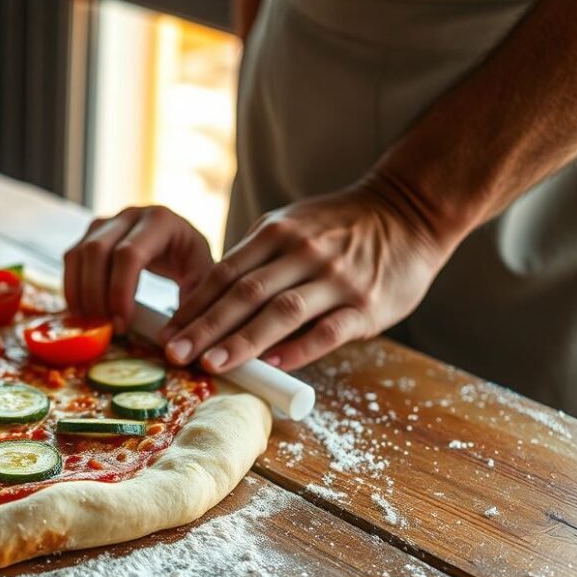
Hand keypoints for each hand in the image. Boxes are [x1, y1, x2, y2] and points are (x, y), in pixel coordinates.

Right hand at [62, 206, 213, 332]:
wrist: (183, 240)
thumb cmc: (192, 261)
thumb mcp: (202, 279)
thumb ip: (191, 306)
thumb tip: (170, 342)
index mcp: (161, 221)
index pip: (129, 254)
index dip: (119, 291)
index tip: (122, 324)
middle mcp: (130, 215)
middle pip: (96, 251)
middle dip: (96, 295)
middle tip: (105, 327)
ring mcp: (108, 222)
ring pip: (78, 254)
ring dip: (79, 292)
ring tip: (91, 322)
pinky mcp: (92, 233)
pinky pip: (71, 258)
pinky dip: (72, 286)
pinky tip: (82, 310)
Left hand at [161, 177, 453, 372]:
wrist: (410, 211)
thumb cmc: (340, 227)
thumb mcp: (292, 225)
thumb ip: (255, 258)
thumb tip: (210, 300)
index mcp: (276, 234)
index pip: (224, 274)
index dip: (193, 306)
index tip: (166, 333)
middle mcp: (303, 253)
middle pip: (244, 294)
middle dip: (206, 327)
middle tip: (174, 354)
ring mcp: (336, 278)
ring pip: (282, 312)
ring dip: (244, 341)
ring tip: (213, 364)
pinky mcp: (367, 305)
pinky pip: (329, 330)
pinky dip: (300, 348)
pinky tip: (274, 365)